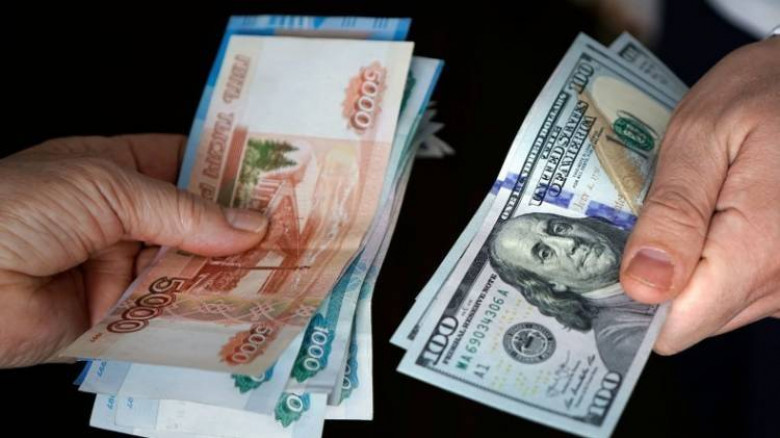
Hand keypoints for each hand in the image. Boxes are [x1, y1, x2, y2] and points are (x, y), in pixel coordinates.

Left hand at [0, 134, 267, 366]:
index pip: (183, 163)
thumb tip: (248, 224)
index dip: (227, 170)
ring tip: (277, 270)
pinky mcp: (113, 315)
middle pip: (191, 220)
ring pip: (184, 268)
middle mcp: (117, 218)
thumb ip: (182, 210)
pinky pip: (165, 313)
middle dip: (235, 228)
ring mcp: (116, 267)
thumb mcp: (107, 189)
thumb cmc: (13, 210)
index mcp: (110, 168)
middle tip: (289, 231)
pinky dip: (198, 313)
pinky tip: (236, 309)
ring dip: (223, 272)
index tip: (277, 179)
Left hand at [620, 38, 779, 353]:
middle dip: (663, 275)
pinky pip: (738, 289)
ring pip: (715, 307)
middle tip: (658, 216)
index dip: (639, 298)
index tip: (618, 260)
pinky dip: (715, 259)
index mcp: (762, 248)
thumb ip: (673, 214)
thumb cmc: (763, 93)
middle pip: (695, 317)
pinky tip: (715, 215)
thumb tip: (643, 285)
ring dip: (690, 265)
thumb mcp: (700, 137)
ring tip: (693, 208)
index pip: (682, 323)